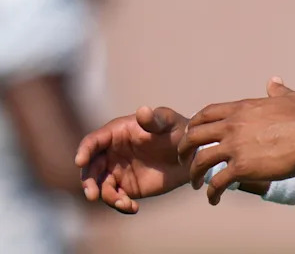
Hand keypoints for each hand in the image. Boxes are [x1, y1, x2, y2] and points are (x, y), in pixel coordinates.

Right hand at [75, 106, 190, 213]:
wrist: (190, 154)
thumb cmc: (178, 131)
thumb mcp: (168, 123)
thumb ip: (154, 119)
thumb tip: (142, 111)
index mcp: (116, 133)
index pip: (93, 141)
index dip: (84, 150)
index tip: (80, 161)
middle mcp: (111, 152)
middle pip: (90, 168)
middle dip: (88, 182)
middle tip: (92, 195)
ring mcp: (117, 171)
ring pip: (100, 186)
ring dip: (106, 197)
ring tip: (124, 203)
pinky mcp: (126, 186)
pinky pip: (116, 198)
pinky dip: (120, 205)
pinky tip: (133, 207)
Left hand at [178, 77, 294, 204]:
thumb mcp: (290, 98)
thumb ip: (277, 90)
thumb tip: (274, 80)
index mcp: (241, 108)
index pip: (206, 113)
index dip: (194, 125)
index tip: (192, 135)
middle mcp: (232, 126)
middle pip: (194, 136)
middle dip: (184, 149)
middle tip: (184, 160)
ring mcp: (235, 147)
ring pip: (200, 161)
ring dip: (193, 174)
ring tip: (196, 184)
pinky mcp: (242, 167)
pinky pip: (217, 182)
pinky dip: (211, 193)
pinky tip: (213, 200)